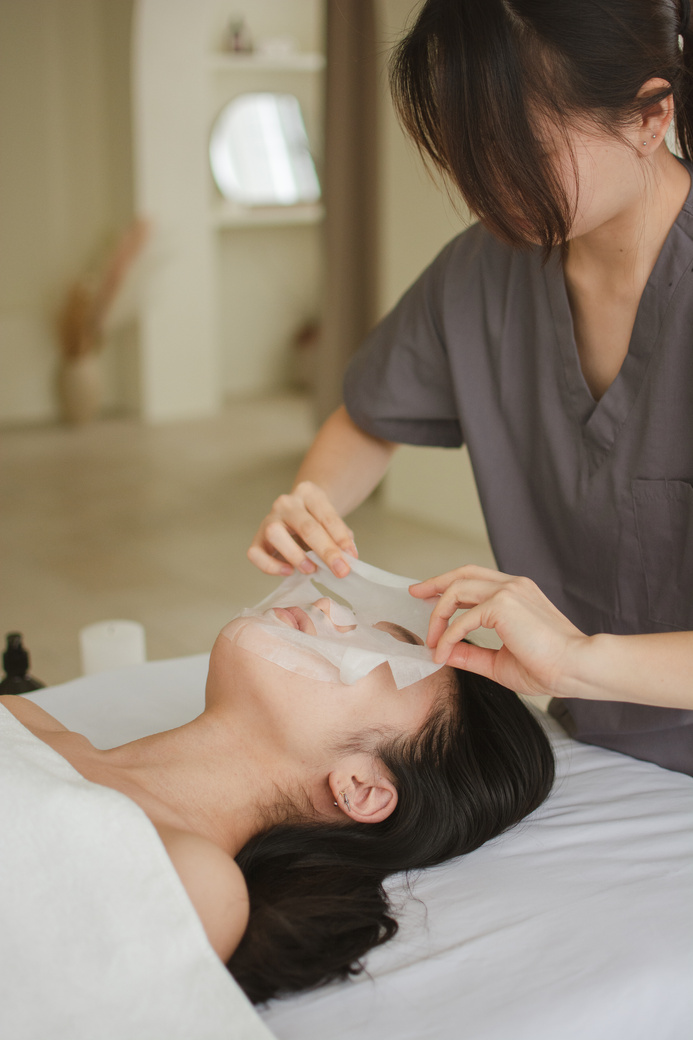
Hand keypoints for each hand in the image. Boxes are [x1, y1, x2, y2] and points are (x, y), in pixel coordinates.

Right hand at [247, 481, 357, 577]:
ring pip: (274, 533)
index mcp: (309, 493)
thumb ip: (340, 538)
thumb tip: (347, 559)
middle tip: (341, 570)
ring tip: (311, 569)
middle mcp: (286, 503)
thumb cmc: (319, 521)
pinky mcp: (257, 539)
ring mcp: (269, 519)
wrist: (301, 512)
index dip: (340, 538)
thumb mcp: (333, 524)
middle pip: (306, 526)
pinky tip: (289, 572)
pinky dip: (271, 566)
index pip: (326, 516)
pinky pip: (256, 553)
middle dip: (326, 551)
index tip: (352, 557)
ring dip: (295, 555)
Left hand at [410, 565, 586, 697]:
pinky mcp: (502, 604)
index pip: (475, 579)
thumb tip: (444, 652)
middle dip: (435, 583)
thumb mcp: (500, 662)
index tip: (428, 593)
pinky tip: (443, 652)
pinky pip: (462, 618)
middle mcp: (512, 585)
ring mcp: (508, 591)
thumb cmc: (549, 667)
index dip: (449, 584)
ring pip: (456, 589)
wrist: (577, 668)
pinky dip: (447, 636)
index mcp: (517, 593)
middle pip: (462, 574)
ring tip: (432, 640)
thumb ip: (472, 654)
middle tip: (415, 594)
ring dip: (438, 615)